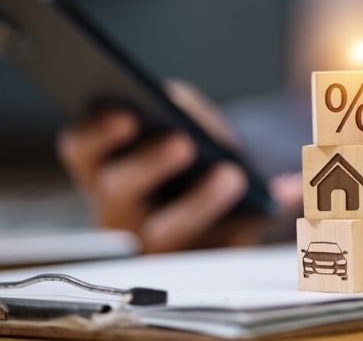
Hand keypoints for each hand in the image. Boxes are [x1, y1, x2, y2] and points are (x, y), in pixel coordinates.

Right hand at [57, 80, 300, 252]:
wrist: (218, 192)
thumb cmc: (186, 148)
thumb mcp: (180, 121)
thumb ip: (180, 109)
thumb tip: (183, 103)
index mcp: (101, 165)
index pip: (80, 147)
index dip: (96, 133)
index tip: (126, 114)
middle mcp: (116, 208)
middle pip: (119, 189)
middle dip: (148, 164)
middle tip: (182, 142)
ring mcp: (154, 241)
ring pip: (165, 232)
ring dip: (199, 203)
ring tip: (232, 176)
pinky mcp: (198, 259)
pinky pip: (222, 244)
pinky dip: (253, 218)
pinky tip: (282, 192)